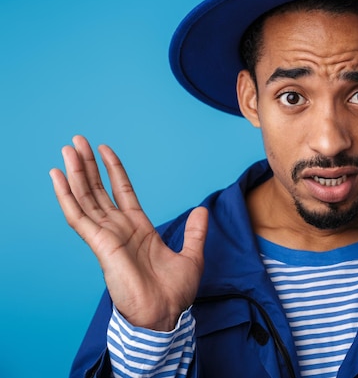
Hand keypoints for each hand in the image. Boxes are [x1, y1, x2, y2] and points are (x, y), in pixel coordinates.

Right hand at [50, 135, 207, 330]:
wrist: (165, 314)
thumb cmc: (175, 292)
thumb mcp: (192, 256)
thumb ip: (194, 232)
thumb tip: (202, 210)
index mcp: (138, 229)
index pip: (122, 192)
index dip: (113, 170)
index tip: (105, 149)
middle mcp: (119, 229)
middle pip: (99, 190)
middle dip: (88, 165)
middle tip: (77, 140)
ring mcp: (107, 235)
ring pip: (86, 198)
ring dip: (75, 173)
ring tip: (67, 149)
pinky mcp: (100, 244)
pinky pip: (78, 216)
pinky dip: (67, 196)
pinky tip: (58, 177)